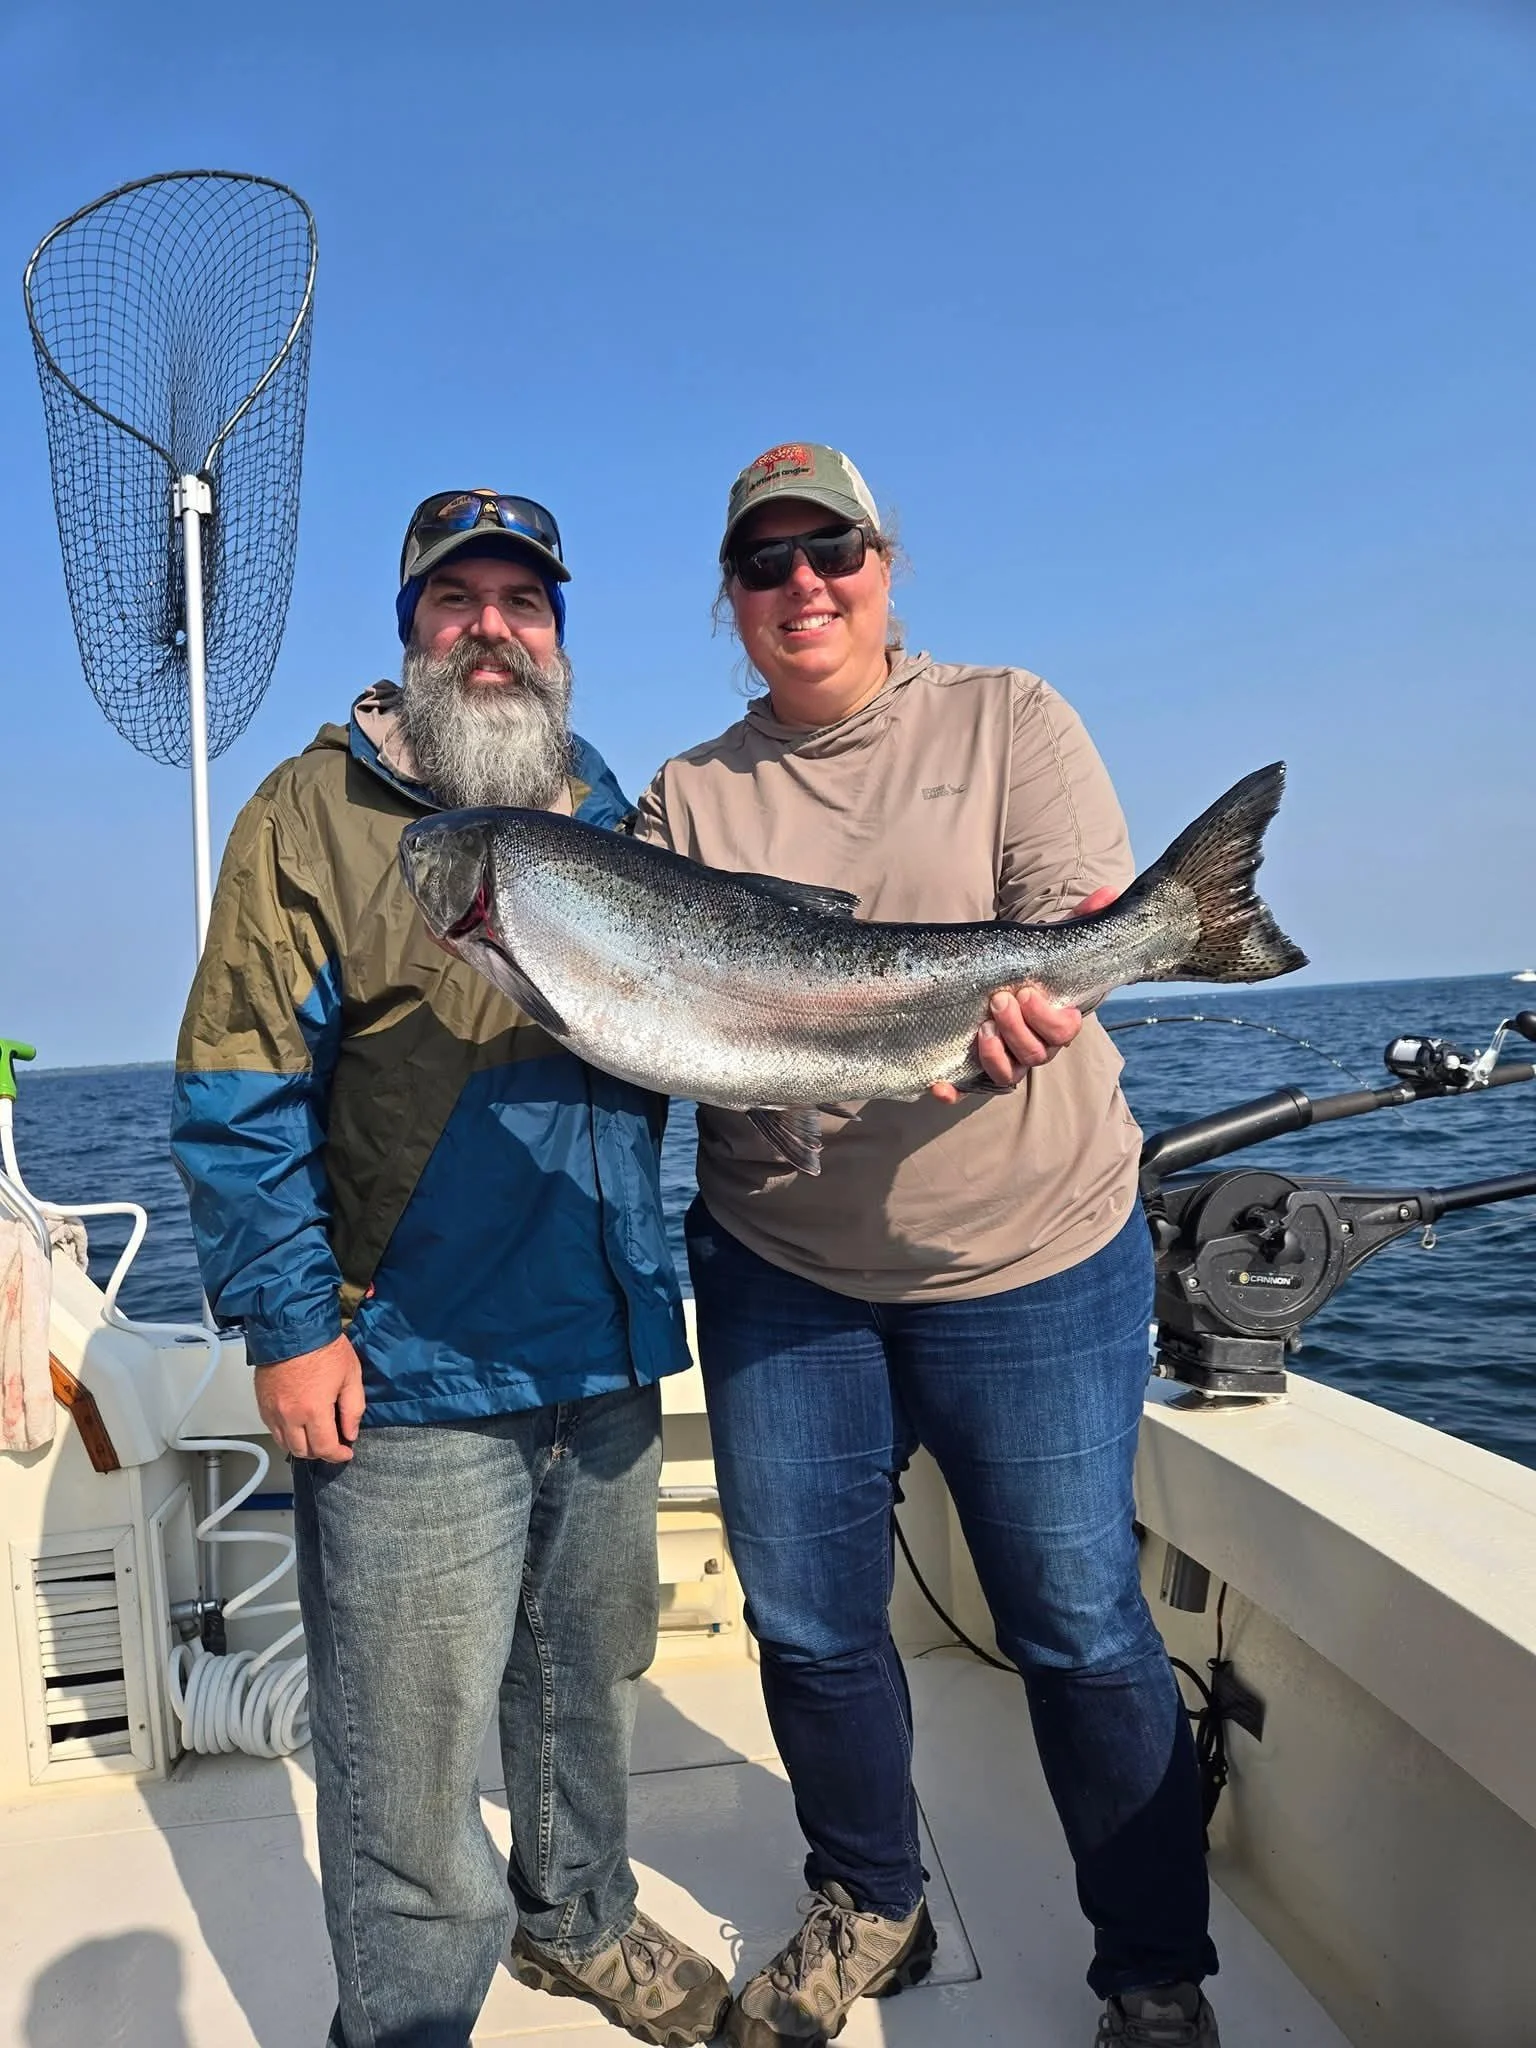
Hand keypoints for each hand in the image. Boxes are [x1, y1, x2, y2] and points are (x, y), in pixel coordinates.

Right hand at [255, 1335, 365, 1462]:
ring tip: (315, 1437)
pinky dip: (285, 1434)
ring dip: (301, 1446)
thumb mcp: (351, 1375)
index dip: (338, 1455)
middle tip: (332, 1444)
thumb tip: (351, 1432)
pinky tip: (297, 1426)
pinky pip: (272, 1430)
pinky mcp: (262, 1403)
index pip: (325, 1448)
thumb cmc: (322, 1346)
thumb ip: (353, 1409)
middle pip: (303, 1451)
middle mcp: (290, 1415)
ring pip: (285, 1444)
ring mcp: (273, 1410)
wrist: (292, 1327)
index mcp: (314, 1410)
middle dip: (320, 1452)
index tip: (346, 1452)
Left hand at [930, 884, 1120, 1101]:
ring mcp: (1002, 1063)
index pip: (1063, 1032)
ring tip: (981, 1029)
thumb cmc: (1025, 968)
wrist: (991, 982)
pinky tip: (937, 1085)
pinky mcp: (971, 1072)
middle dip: (1018, 1029)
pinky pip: (965, 1091)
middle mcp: (1032, 1048)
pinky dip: (953, 1092)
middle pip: (1035, 1054)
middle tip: (998, 1000)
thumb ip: (1078, 921)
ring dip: (995, 1056)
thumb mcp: (1047, 943)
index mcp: (1054, 1022)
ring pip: (1007, 1075)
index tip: (1026, 990)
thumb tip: (1109, 892)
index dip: (1047, 1017)